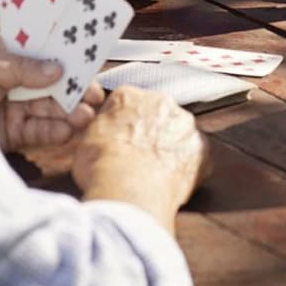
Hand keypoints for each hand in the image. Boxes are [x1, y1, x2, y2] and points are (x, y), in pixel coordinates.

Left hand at [0, 34, 103, 151]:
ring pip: (48, 108)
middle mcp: (12, 79)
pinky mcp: (10, 134)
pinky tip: (69, 129)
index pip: (41, 50)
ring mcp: (12, 107)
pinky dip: (54, 131)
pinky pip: (38, 131)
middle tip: (96, 93)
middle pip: (50, 82)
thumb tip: (58, 70)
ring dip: (69, 110)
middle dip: (73, 87)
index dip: (64, 53)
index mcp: (5, 54)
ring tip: (87, 113)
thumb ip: (24, 68)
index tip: (88, 56)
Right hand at [71, 87, 210, 233]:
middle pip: (156, 114)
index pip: (127, 104)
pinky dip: (187, 168)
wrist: (129, 190)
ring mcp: (184, 125)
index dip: (122, 125)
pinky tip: (172, 183)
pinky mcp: (202, 150)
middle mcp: (159, 102)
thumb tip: (101, 136)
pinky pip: (196, 157)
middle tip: (138, 158)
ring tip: (155, 173)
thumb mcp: (83, 141)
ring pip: (178, 134)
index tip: (120, 141)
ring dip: (170, 148)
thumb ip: (98, 130)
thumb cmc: (102, 166)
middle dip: (150, 132)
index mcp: (128, 95)